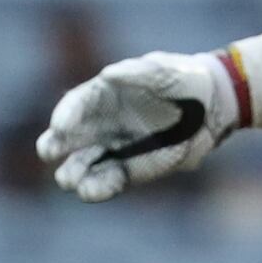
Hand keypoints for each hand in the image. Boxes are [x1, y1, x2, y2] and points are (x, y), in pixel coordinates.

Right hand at [36, 49, 236, 202]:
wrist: (213, 107)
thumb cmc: (185, 80)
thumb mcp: (166, 71)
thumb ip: (138, 73)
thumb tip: (109, 75)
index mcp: (104, 95)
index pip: (76, 105)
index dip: (65, 114)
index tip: (60, 125)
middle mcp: (102, 123)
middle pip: (69, 138)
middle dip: (55, 145)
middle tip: (48, 151)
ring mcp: (114, 148)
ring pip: (83, 164)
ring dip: (73, 173)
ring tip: (69, 180)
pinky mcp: (131, 170)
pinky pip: (108, 181)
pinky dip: (98, 187)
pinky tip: (89, 191)